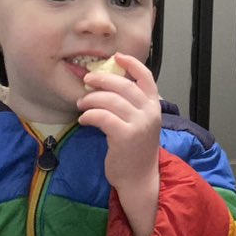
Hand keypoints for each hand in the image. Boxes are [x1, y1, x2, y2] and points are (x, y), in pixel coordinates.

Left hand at [77, 53, 160, 235]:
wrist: (139, 178)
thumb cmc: (135, 150)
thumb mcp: (140, 123)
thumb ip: (131, 104)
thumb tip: (108, 83)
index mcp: (154, 106)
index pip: (146, 77)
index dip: (131, 63)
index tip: (116, 57)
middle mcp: (149, 112)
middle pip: (123, 85)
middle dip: (101, 79)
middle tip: (87, 81)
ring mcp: (139, 124)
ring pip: (110, 100)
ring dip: (91, 99)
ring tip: (82, 104)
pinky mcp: (125, 136)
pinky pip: (102, 116)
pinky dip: (89, 115)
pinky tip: (84, 119)